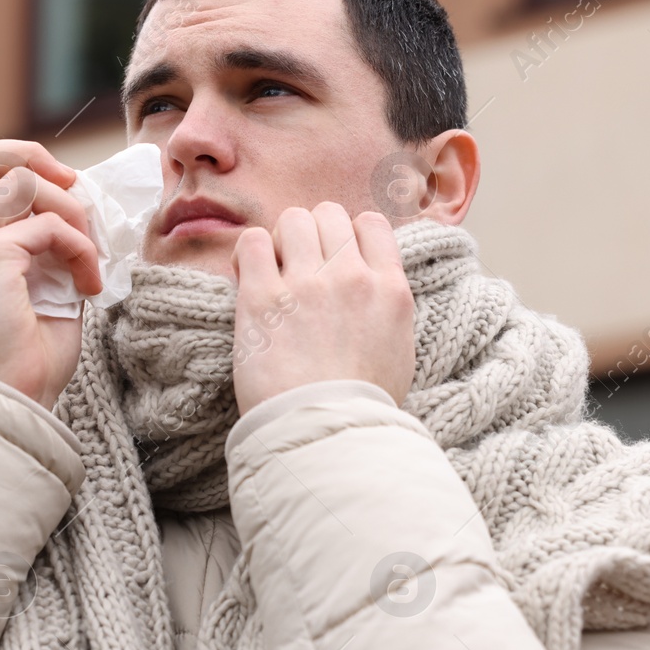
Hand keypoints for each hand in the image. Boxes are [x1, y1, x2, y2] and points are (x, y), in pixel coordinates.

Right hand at [0, 139, 101, 410]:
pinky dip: (81, 249)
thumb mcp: (33, 283)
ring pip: (23, 181)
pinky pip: (50, 226)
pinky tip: (89, 285)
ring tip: (89, 256)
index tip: (62, 193)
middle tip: (74, 194)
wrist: (9, 403)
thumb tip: (81, 202)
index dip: (20, 163)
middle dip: (34, 157)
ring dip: (71, 212)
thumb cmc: (23, 357)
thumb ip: (41, 240)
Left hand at [228, 202, 414, 413]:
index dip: (348, 234)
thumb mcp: (399, 351)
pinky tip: (250, 277)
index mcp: (390, 290)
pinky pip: (253, 242)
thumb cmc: (361, 406)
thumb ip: (387, 308)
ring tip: (275, 274)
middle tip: (300, 269)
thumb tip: (373, 284)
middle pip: (328, 214)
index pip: (370, 223)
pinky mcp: (263, 299)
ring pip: (292, 220)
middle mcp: (351, 278)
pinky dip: (249, 254)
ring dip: (281, 242)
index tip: (334, 258)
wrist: (325, 434)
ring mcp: (307, 285)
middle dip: (312, 235)